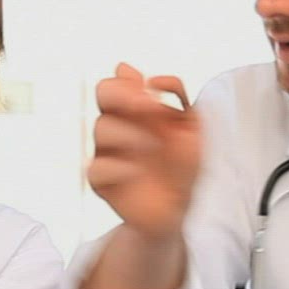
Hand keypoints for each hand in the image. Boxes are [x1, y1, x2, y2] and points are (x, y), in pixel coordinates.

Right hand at [86, 63, 201, 239]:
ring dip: (129, 132)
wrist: (178, 210)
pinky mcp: (101, 181)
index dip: (130, 79)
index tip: (152, 90)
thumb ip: (179, 99)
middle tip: (146, 106)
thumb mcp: (194, 130)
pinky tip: (136, 171)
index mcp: (138, 110)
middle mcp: (120, 125)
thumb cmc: (183, 167)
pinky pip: (95, 168)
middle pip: (103, 92)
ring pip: (101, 127)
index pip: (120, 80)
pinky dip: (117, 167)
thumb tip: (156, 78)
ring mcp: (108, 151)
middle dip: (121, 93)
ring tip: (153, 146)